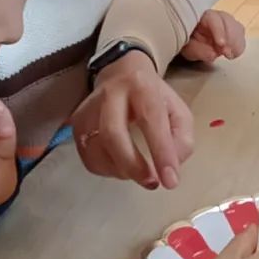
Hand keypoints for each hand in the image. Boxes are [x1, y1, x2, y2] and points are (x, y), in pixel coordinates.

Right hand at [72, 52, 193, 188]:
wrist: (121, 75)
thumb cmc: (153, 98)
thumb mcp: (178, 111)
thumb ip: (182, 139)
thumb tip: (172, 166)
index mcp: (142, 87)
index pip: (151, 119)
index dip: (161, 152)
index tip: (171, 181)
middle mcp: (110, 94)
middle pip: (112, 134)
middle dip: (133, 165)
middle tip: (151, 183)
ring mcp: (88, 108)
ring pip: (96, 148)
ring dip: (120, 170)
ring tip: (139, 172)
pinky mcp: (77, 124)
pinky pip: (88, 157)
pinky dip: (107, 170)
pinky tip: (121, 166)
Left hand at [180, 10, 246, 64]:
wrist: (193, 41)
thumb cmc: (189, 42)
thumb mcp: (187, 47)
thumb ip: (198, 50)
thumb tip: (213, 54)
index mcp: (203, 16)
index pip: (214, 19)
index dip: (219, 31)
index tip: (221, 44)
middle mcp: (218, 16)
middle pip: (229, 22)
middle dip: (229, 39)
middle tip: (226, 53)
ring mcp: (228, 22)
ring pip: (237, 28)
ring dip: (236, 44)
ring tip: (228, 55)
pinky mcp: (235, 30)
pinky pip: (241, 36)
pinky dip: (239, 46)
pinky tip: (232, 54)